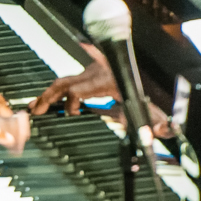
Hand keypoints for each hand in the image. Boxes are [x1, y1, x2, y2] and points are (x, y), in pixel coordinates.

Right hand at [29, 44, 173, 136]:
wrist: (150, 70)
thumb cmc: (148, 90)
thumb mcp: (150, 107)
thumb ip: (158, 121)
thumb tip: (167, 129)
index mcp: (107, 79)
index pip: (80, 88)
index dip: (71, 101)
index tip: (70, 113)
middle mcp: (96, 73)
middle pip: (65, 82)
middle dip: (49, 96)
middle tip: (36, 111)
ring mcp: (90, 73)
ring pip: (63, 81)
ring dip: (47, 95)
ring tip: (33, 108)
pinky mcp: (88, 76)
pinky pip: (67, 82)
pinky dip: (53, 92)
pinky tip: (41, 102)